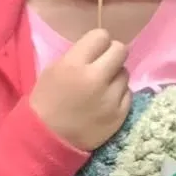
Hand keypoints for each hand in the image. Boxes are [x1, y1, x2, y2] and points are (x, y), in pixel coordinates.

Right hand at [29, 28, 130, 151]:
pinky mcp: (120, 114)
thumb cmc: (46, 102)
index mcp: (74, 64)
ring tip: (102, 87)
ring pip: (125, 73)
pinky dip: (118, 95)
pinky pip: (128, 93)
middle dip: (112, 55)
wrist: (48, 139)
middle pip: (120, 50)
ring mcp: (110, 98)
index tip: (94, 52)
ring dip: (115, 77)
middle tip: (104, 65)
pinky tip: (105, 102)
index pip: (101, 36)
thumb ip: (78, 56)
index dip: (98, 43)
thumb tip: (100, 50)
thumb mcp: (53, 70)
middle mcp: (95, 78)